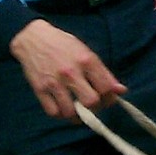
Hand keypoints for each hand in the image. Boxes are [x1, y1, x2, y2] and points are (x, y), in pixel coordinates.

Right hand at [9, 19, 125, 119]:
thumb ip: (104, 74)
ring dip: (78, 115)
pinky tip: (65, 109)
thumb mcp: (87, 53)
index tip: (109, 99)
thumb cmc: (65, 46)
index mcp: (87, 61)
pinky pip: (53, 112)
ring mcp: (53, 82)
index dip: (110, 98)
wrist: (33, 39)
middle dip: (96, 108)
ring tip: (80, 111)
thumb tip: (121, 91)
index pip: (106, 88)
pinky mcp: (39, 89)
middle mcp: (71, 72)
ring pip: (70, 111)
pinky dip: (61, 115)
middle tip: (94, 106)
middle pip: (90, 101)